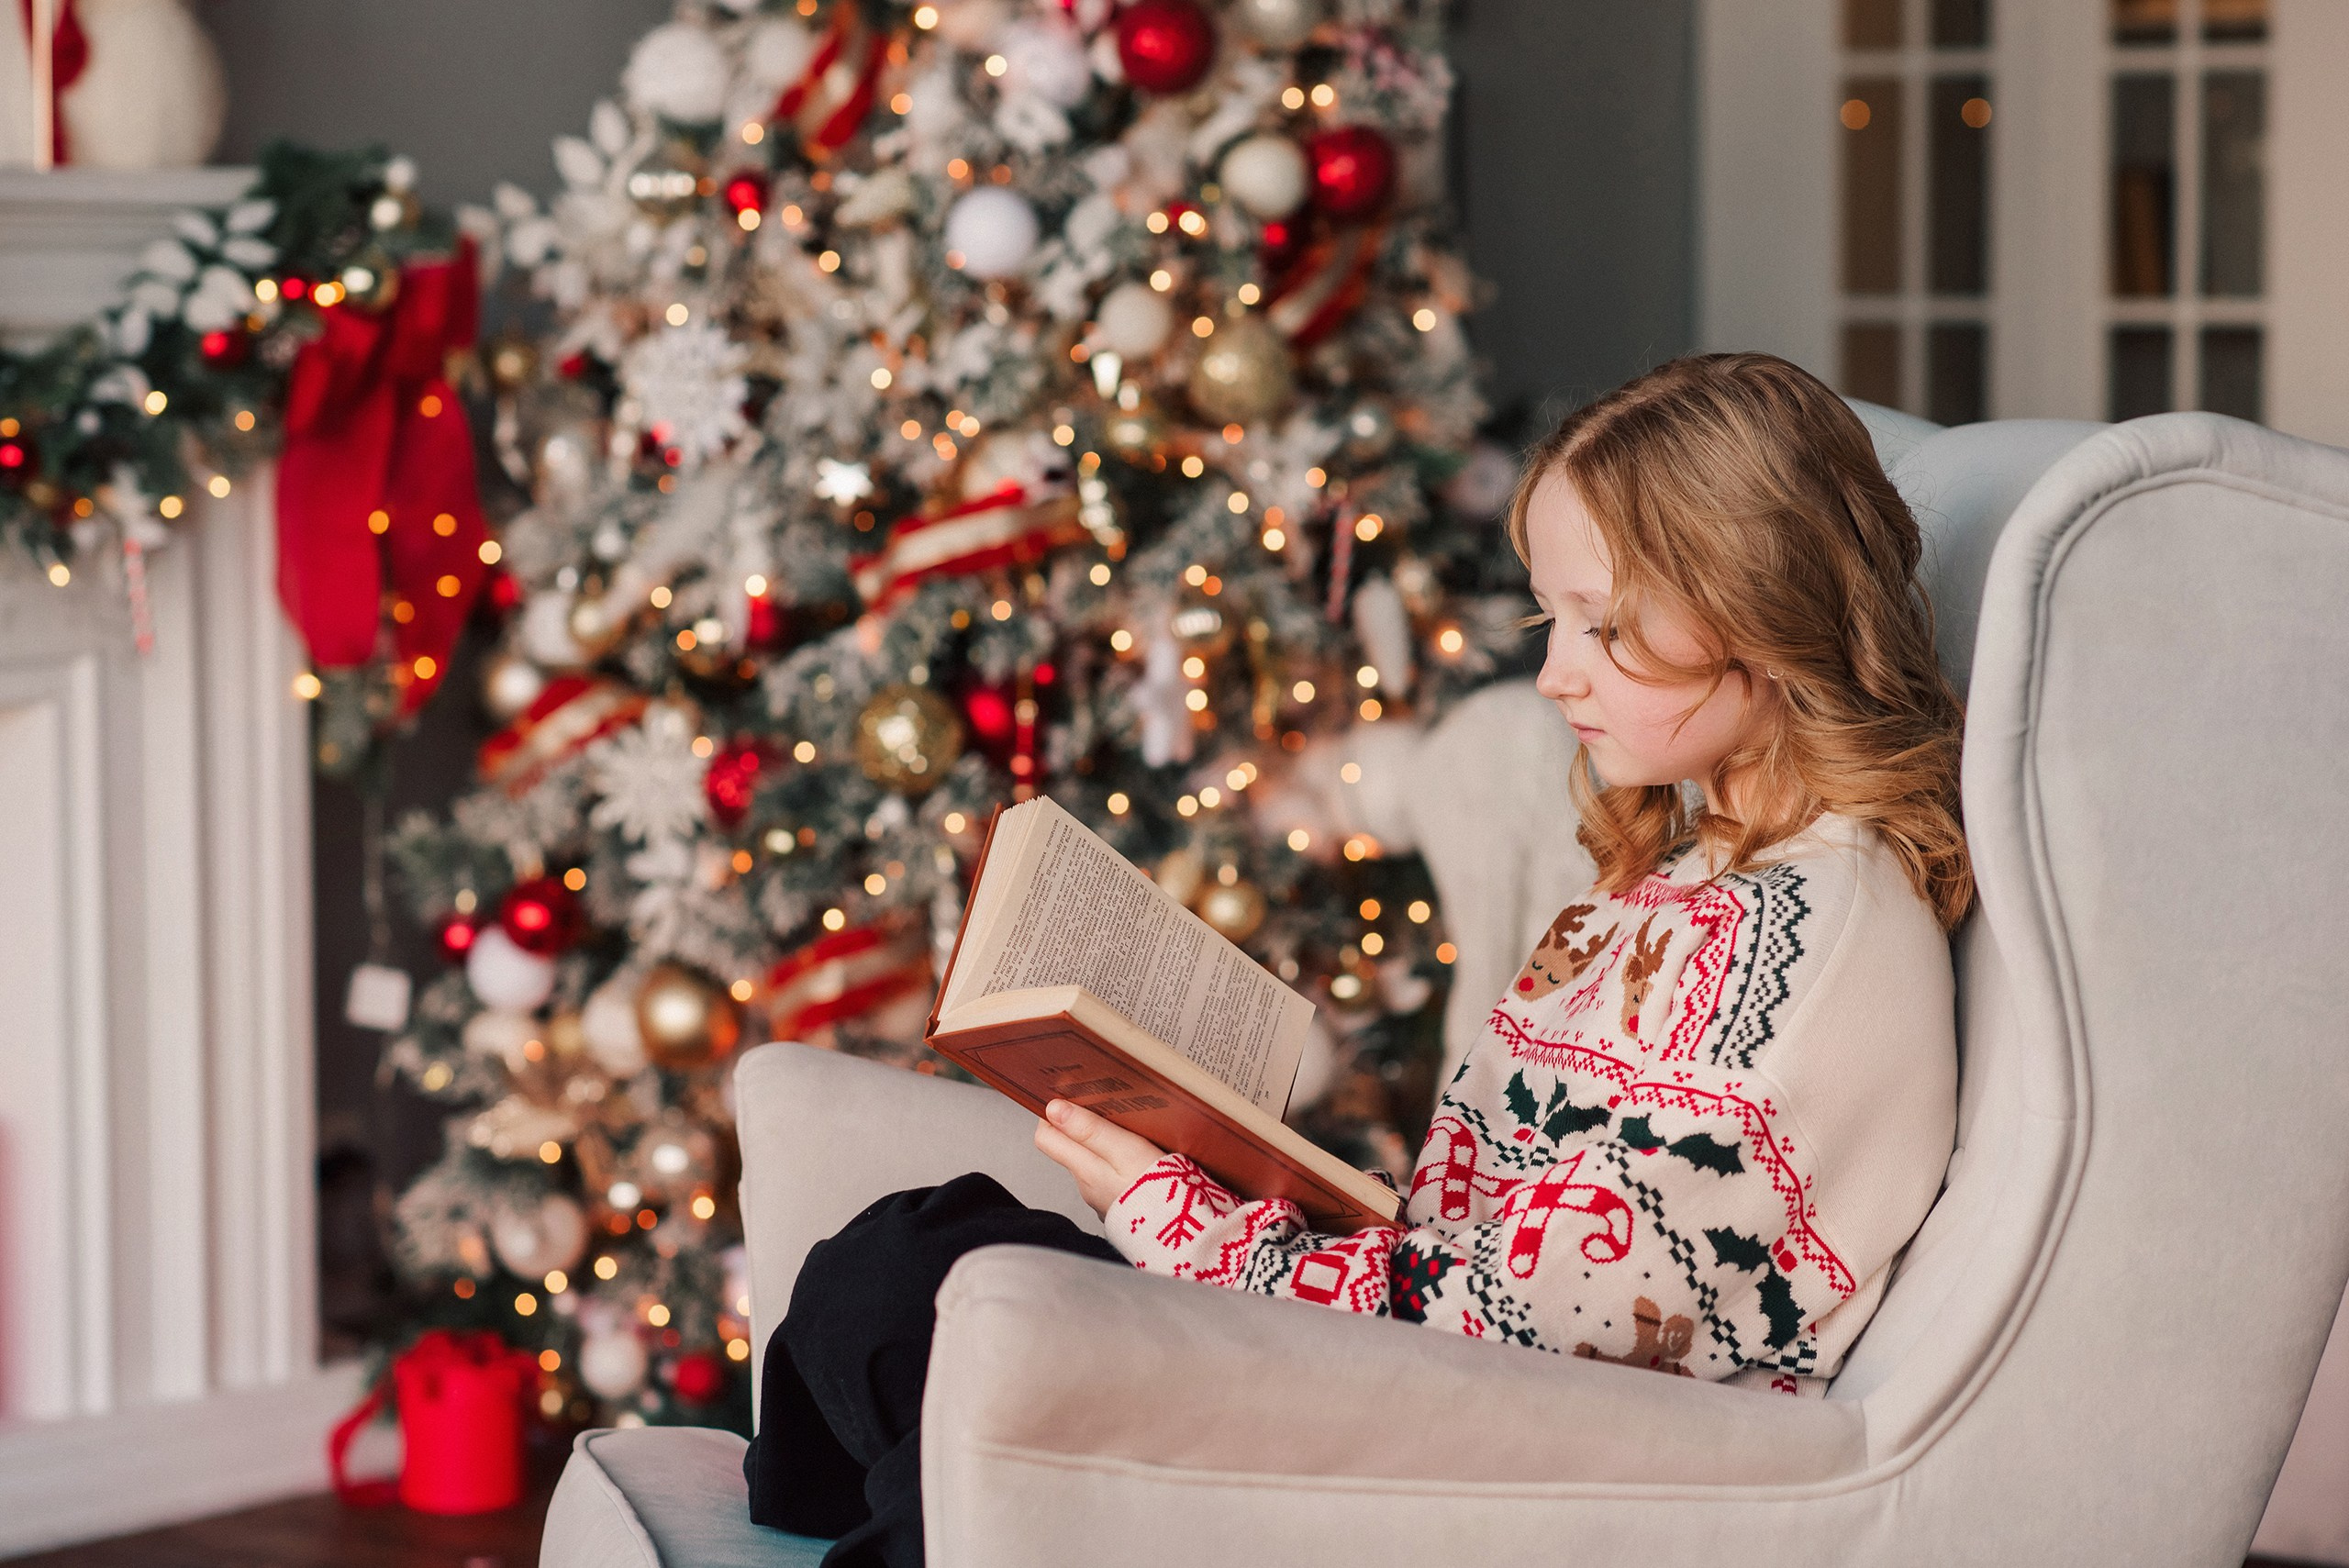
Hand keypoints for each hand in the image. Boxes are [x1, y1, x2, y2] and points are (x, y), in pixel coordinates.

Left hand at [1033, 1099, 1169, 1217]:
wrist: (1185, 1232)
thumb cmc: (1159, 1189)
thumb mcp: (1124, 1150)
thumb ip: (1090, 1129)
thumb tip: (1054, 1109)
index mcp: (1084, 1169)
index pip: (1045, 1137)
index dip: (1052, 1114)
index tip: (1069, 1096)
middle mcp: (1087, 1185)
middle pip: (1069, 1148)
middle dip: (1079, 1124)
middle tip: (1101, 1104)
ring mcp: (1103, 1197)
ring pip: (1092, 1162)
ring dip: (1102, 1143)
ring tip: (1126, 1126)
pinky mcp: (1123, 1204)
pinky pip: (1112, 1177)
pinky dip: (1119, 1162)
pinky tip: (1140, 1154)